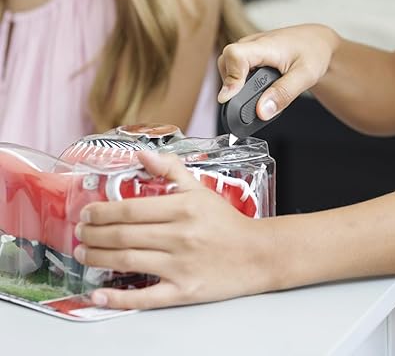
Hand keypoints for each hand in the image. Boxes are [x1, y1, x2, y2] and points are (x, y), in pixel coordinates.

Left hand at [74, 151, 274, 309]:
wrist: (257, 253)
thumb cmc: (228, 223)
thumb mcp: (202, 189)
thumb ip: (171, 170)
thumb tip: (143, 154)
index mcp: (184, 208)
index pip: (132, 209)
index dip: (103, 211)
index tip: (88, 212)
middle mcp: (181, 236)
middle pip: (125, 235)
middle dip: (94, 234)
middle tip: (80, 233)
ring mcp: (181, 265)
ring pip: (128, 261)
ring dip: (99, 258)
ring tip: (84, 253)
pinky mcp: (183, 290)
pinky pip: (144, 296)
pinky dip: (118, 297)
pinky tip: (99, 293)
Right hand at [217, 24, 339, 118]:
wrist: (318, 42)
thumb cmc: (314, 53)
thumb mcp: (306, 76)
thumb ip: (283, 94)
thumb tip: (261, 112)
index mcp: (266, 45)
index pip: (235, 55)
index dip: (230, 78)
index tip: (230, 98)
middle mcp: (253, 43)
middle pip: (226, 62)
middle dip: (232, 86)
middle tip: (249, 102)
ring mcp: (250, 47)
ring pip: (228, 65)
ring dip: (236, 85)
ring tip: (257, 96)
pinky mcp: (250, 53)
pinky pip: (236, 66)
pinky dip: (241, 81)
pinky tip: (257, 89)